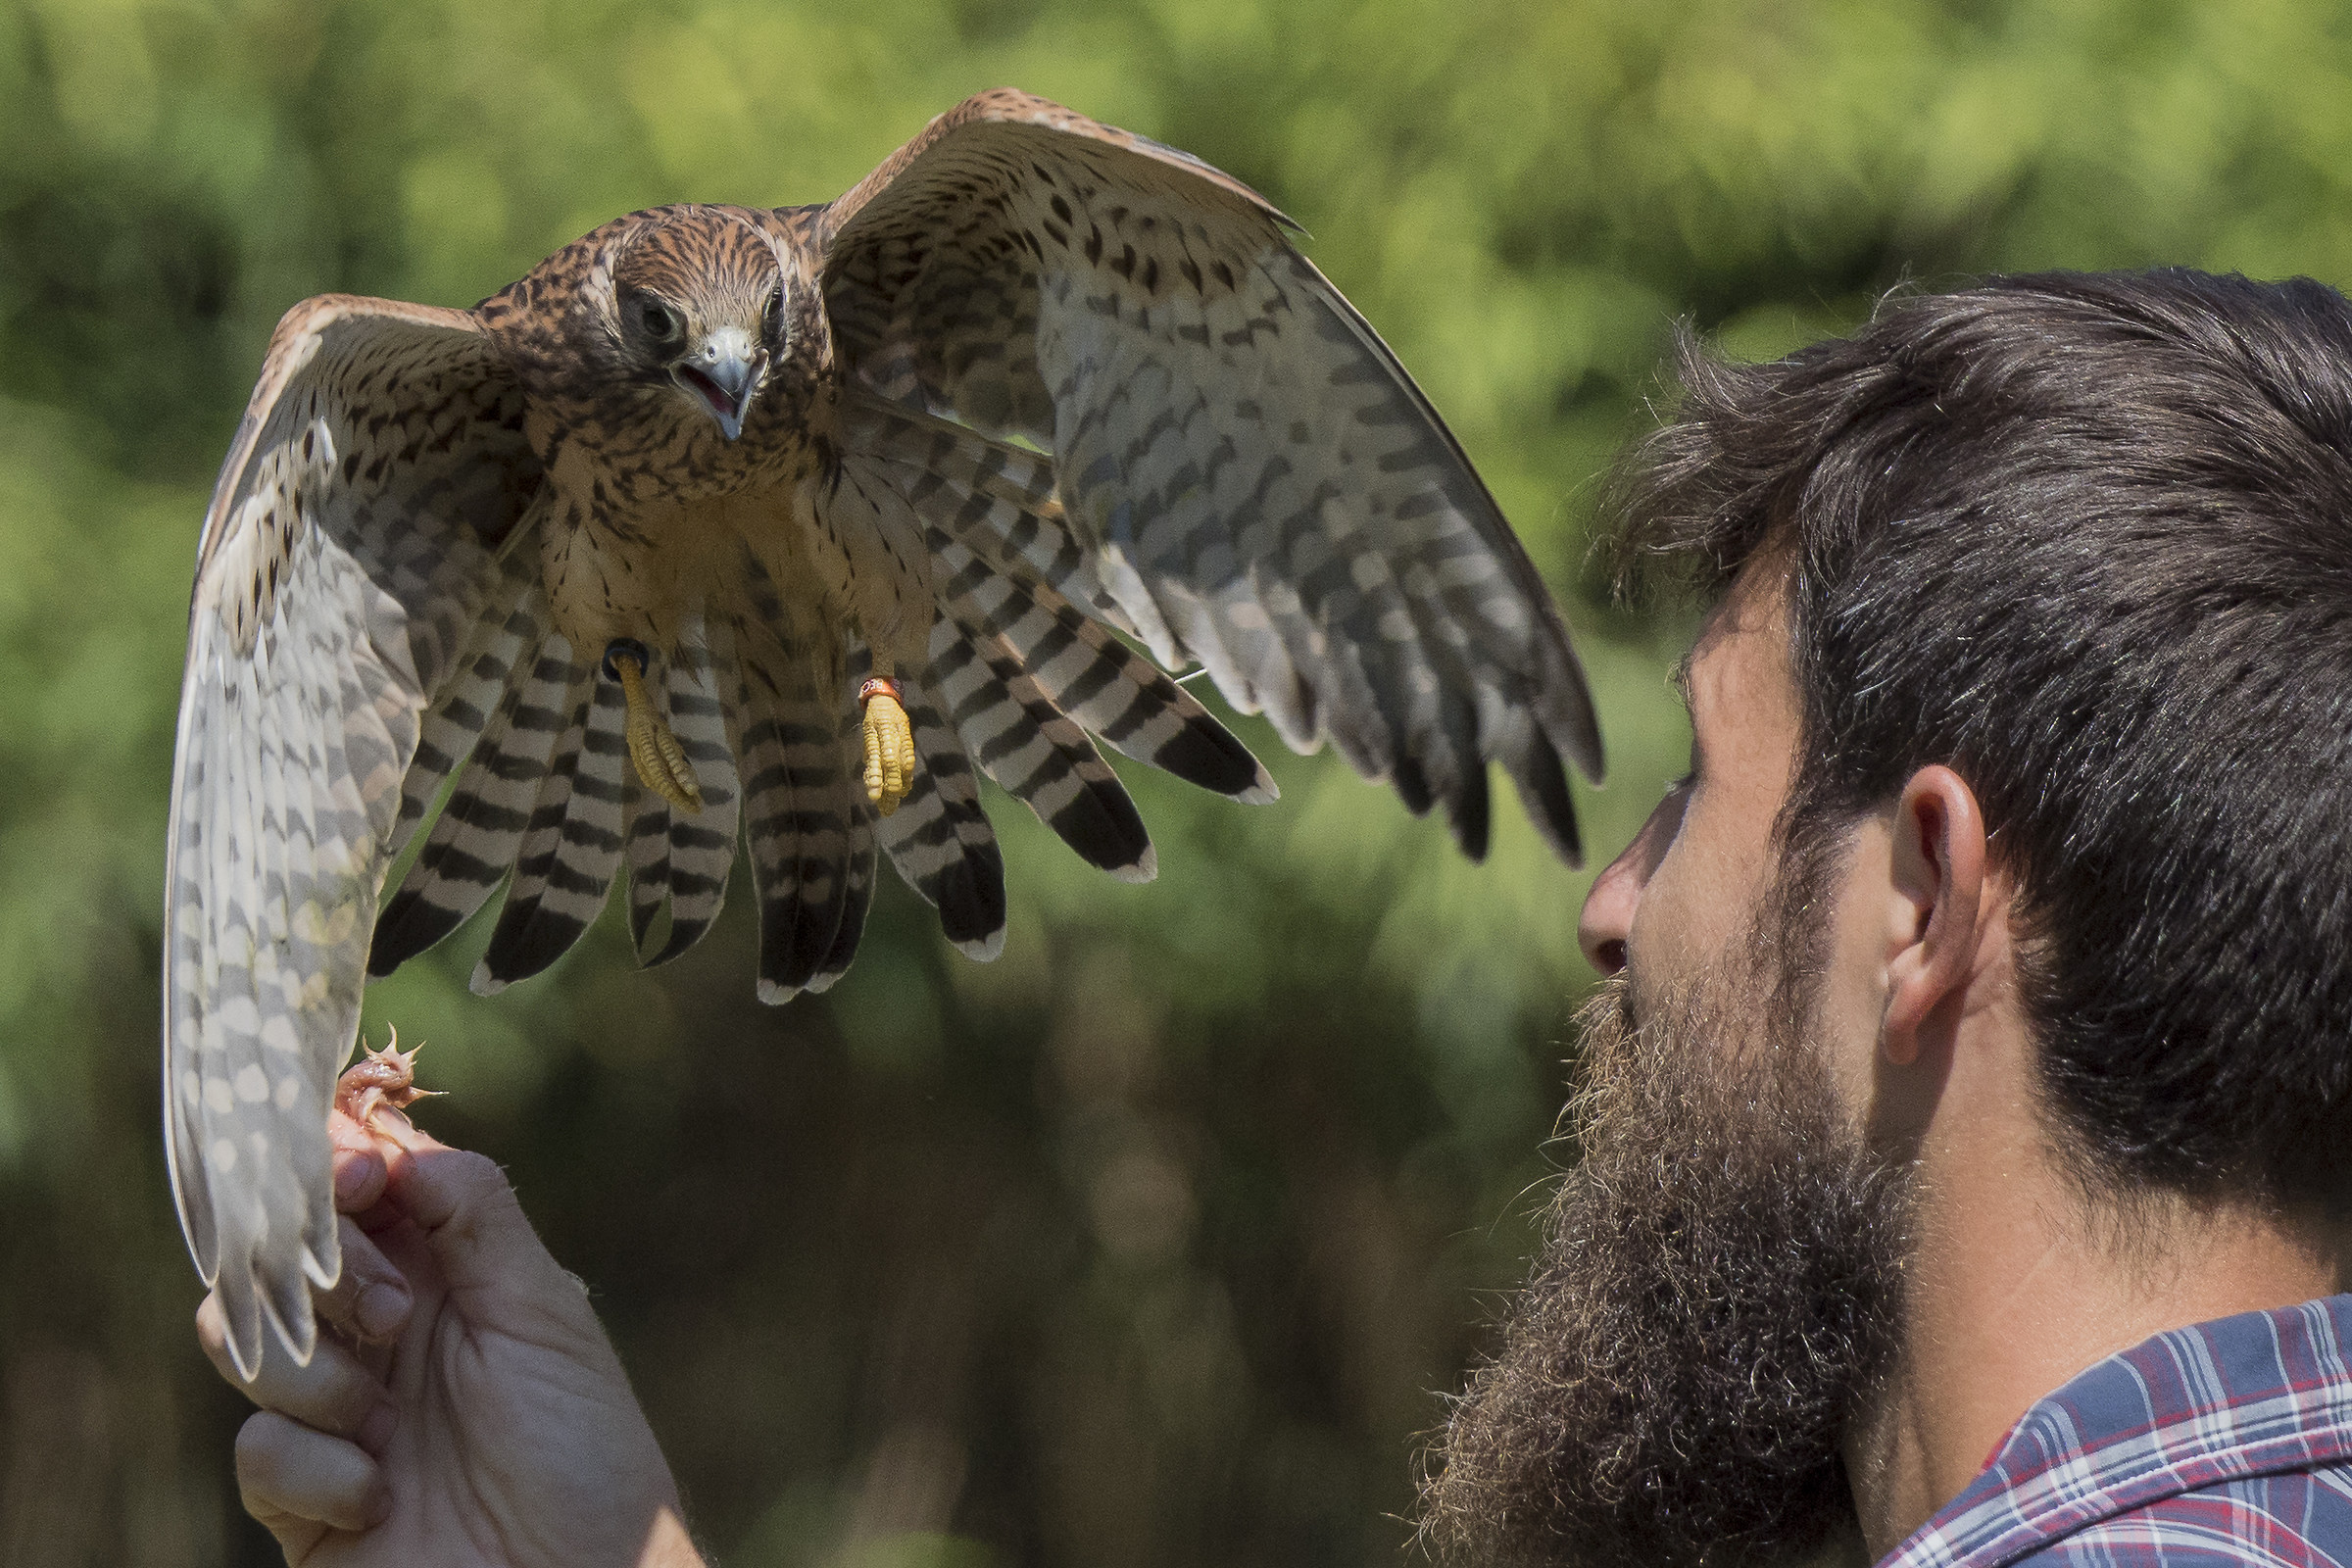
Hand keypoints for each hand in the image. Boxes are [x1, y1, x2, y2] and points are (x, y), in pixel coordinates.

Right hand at [197, 1108, 704, 1567]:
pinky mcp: (300, 1498)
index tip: (360, 1179)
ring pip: (243, 1337)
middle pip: (284, 1252)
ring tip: (388, 1421)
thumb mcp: (546, 1316)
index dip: (341, 1169)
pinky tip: (382, 1497)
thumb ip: (475, 1217)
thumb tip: (399, 1146)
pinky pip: (256, 1446)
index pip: (358, 1191)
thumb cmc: (583, 1458)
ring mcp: (333, 1414)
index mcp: (446, 1279)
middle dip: (331, 1272)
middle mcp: (380, 1337)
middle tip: (398, 1318)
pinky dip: (318, 1468)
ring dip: (316, 1373)